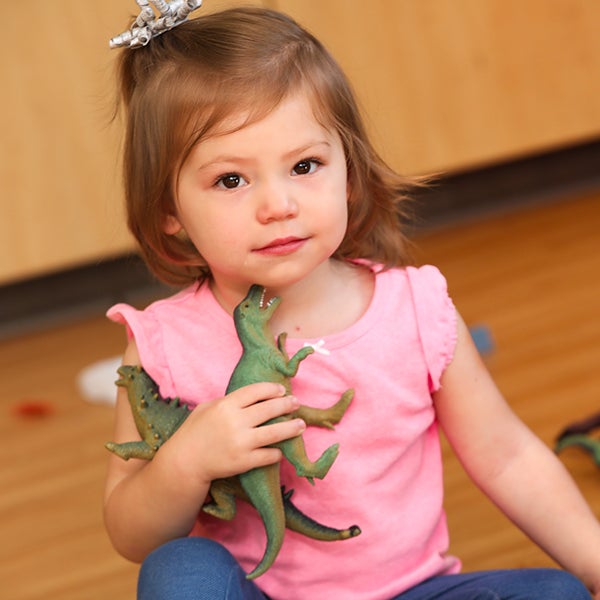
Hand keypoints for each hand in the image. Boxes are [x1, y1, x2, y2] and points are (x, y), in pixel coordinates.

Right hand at [161, 382, 304, 486]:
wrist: (185, 463)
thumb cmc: (194, 432)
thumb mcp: (207, 408)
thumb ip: (229, 401)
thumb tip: (253, 396)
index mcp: (226, 405)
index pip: (257, 391)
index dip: (272, 389)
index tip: (281, 390)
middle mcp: (236, 422)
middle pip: (270, 409)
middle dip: (287, 405)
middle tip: (296, 403)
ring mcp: (241, 443)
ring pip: (276, 432)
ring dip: (292, 428)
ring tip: (301, 425)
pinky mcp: (244, 462)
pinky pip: (269, 455)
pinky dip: (278, 452)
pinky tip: (281, 449)